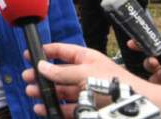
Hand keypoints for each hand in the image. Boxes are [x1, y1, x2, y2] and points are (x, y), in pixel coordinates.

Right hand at [23, 43, 160, 116]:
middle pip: (57, 72)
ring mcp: (83, 91)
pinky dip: (53, 107)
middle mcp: (83, 74)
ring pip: (60, 91)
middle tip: (27, 78)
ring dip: (45, 91)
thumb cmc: (113, 84)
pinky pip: (65, 107)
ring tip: (32, 93)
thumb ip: (62, 72)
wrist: (133, 107)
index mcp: (85, 59)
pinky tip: (42, 107)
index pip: (61, 51)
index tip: (29, 54)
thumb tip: (41, 66)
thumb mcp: (85, 73)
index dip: (45, 51)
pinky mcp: (85, 108)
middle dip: (41, 75)